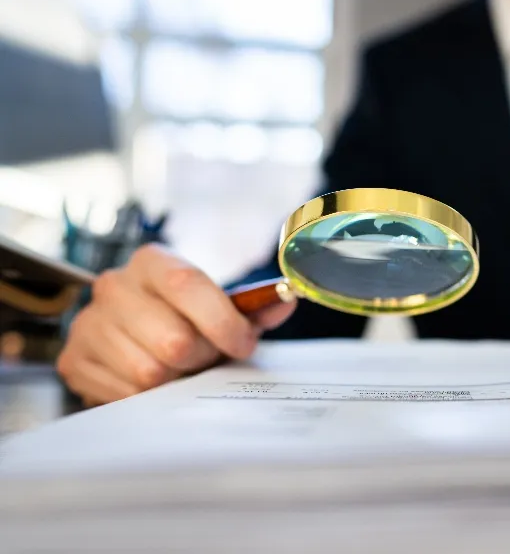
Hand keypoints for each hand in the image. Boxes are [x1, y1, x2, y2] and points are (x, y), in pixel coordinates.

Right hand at [57, 244, 296, 405]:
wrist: (137, 333)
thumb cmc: (188, 317)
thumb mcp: (223, 306)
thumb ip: (256, 306)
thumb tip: (286, 301)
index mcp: (152, 262)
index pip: (186, 285)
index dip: (222, 320)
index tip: (243, 344)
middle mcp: (113, 286)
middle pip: (173, 340)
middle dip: (202, 357)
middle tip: (208, 357)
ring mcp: (88, 324)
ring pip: (150, 372)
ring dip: (177, 379)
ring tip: (182, 367)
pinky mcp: (74, 361)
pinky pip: (126, 394)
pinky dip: (150, 395)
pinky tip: (156, 379)